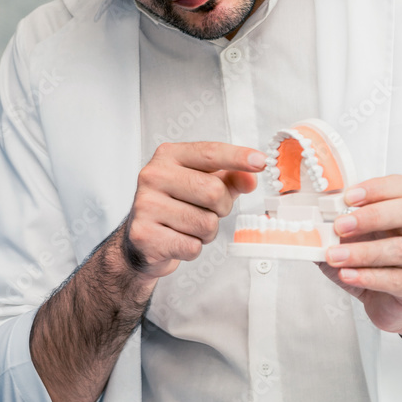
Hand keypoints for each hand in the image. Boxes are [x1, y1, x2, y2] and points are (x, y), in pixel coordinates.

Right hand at [120, 142, 264, 281]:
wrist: (141, 240)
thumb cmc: (176, 206)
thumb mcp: (204, 184)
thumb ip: (230, 178)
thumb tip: (250, 178)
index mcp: (168, 156)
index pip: (209, 152)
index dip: (238, 157)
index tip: (260, 162)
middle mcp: (153, 175)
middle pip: (213, 191)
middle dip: (221, 208)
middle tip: (207, 211)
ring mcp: (145, 205)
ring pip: (205, 223)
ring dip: (206, 232)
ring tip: (188, 227)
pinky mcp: (144, 235)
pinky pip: (192, 246)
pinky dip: (193, 248)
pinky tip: (177, 240)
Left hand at [319, 175, 401, 335]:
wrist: (387, 302)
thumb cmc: (368, 266)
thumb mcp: (345, 243)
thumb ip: (328, 230)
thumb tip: (301, 223)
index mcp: (396, 213)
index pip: (400, 187)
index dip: (377, 187)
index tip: (349, 196)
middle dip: (371, 216)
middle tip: (340, 226)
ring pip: (400, 249)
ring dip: (363, 251)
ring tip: (335, 256)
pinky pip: (397, 280)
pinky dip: (368, 277)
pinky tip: (347, 274)